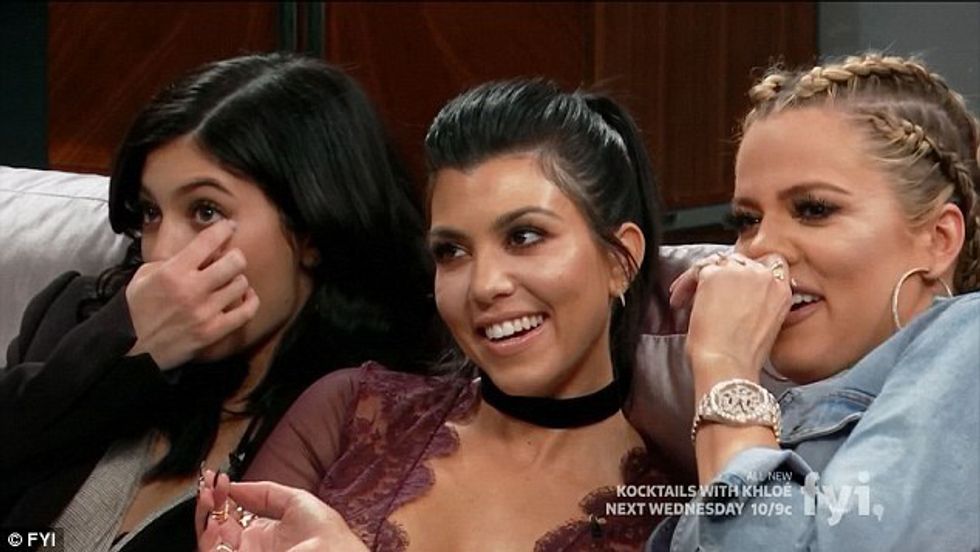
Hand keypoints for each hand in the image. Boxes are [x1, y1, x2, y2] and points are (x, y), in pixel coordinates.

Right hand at [126, 220, 259, 369]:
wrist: (129, 348)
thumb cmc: (137, 309)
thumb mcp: (146, 275)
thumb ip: (173, 260)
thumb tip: (200, 250)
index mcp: (173, 271)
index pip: (208, 241)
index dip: (223, 229)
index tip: (228, 227)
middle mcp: (192, 289)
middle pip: (235, 262)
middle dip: (235, 256)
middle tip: (230, 260)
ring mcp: (204, 312)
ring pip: (241, 285)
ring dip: (238, 280)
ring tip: (230, 282)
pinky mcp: (213, 332)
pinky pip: (246, 312)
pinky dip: (250, 301)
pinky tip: (244, 297)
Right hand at [196, 469, 366, 551]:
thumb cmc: (327, 536)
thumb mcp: (297, 501)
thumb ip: (264, 492)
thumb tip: (236, 484)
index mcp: (265, 534)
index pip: (232, 514)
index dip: (222, 495)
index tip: (217, 478)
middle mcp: (252, 548)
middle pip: (217, 526)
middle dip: (209, 503)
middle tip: (208, 486)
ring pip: (209, 541)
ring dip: (204, 517)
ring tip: (207, 497)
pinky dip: (208, 538)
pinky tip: (214, 521)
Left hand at [671, 252, 791, 390]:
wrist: (728, 363)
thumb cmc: (742, 355)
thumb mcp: (764, 325)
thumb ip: (758, 303)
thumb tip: (736, 295)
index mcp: (782, 290)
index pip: (770, 262)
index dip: (748, 270)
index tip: (732, 282)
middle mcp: (764, 276)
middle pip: (739, 260)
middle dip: (720, 275)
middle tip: (703, 293)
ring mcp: (740, 272)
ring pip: (715, 263)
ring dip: (699, 280)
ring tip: (685, 300)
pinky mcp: (714, 275)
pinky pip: (695, 271)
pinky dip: (683, 286)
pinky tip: (678, 302)